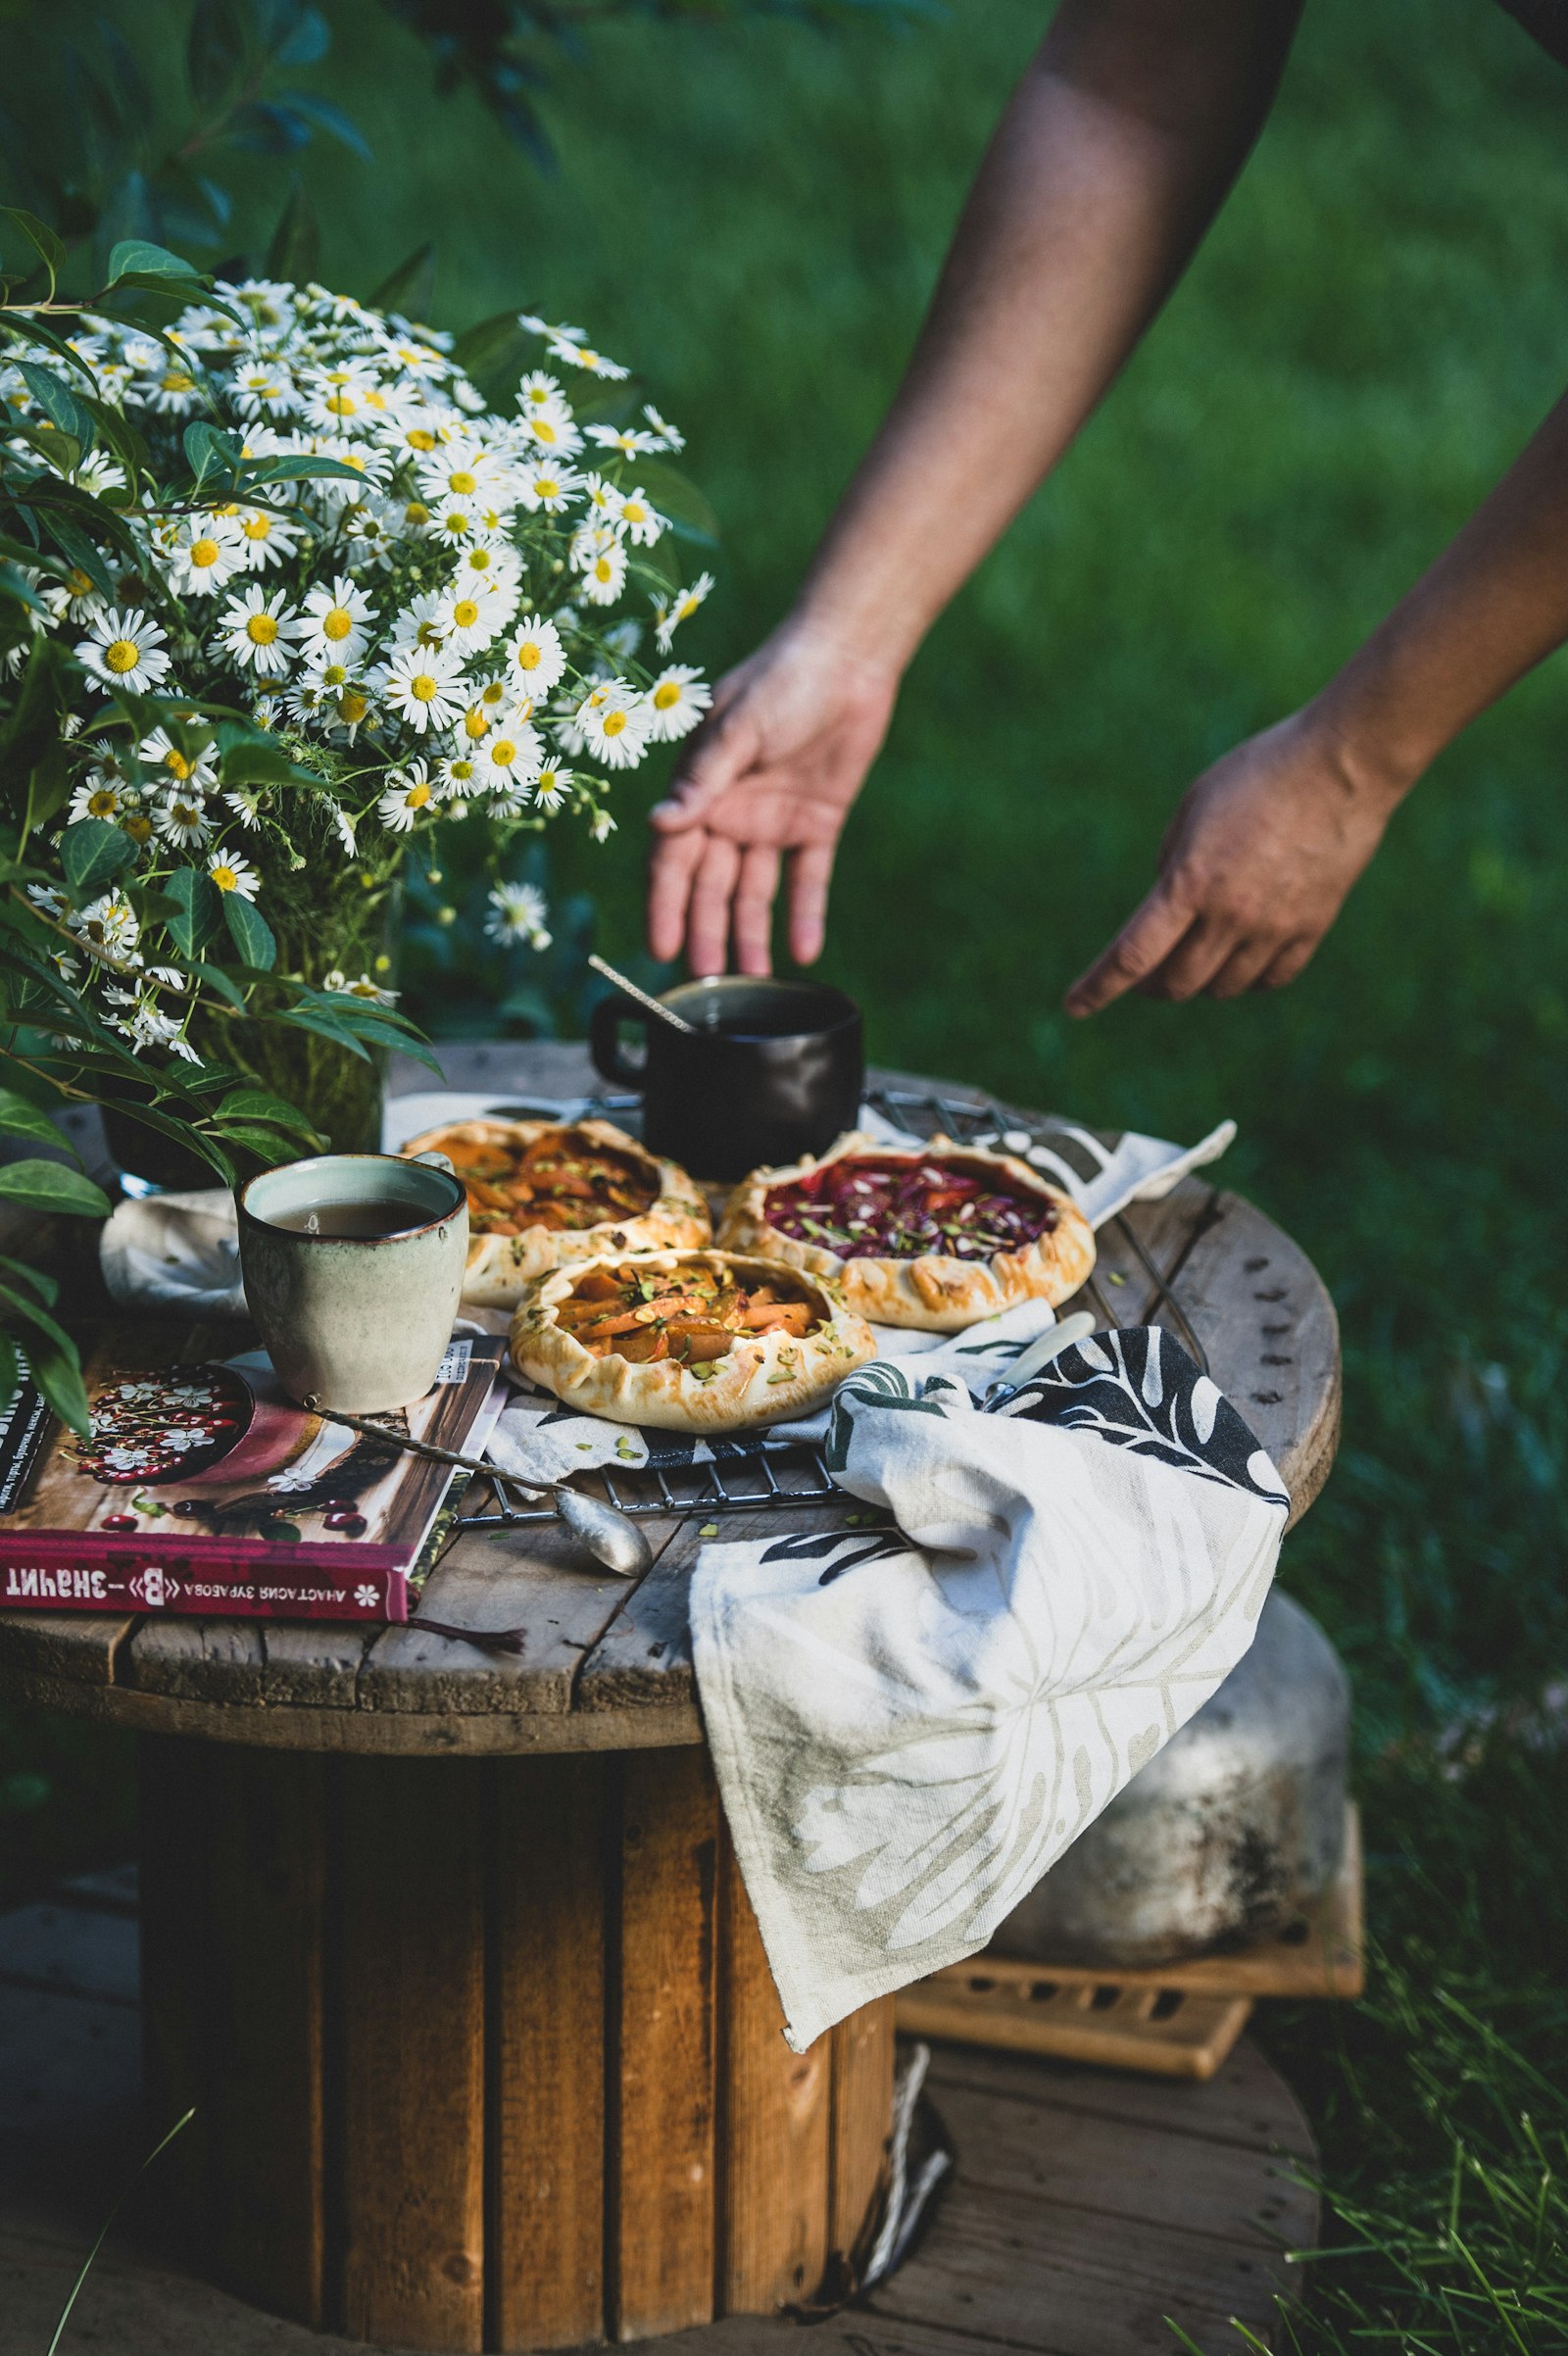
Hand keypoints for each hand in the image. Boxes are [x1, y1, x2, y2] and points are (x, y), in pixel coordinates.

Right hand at [647, 616, 898, 974]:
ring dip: (752, 933)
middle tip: (706, 981)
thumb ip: (703, 782)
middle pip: (711, 886)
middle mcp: (731, 813)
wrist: (846, 658)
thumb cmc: (781, 680)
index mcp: (701, 790)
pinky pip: (807, 878)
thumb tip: (660, 825)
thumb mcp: (738, 730)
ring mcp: (773, 821)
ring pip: (755, 891)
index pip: (673, 860)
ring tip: (754, 979)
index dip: (666, 906)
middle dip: (706, 932)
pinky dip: (805, 913)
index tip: (663, 949)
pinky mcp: (816, 823)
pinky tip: (804, 950)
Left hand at [1065, 710, 1403, 1014]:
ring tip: (1197, 956)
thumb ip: (1171, 865)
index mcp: (1190, 883)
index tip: (1074, 1007)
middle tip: (1147, 973)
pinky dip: (1248, 978)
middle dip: (1153, 985)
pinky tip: (1241, 959)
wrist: (1343, 767)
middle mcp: (1230, 915)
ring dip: (1200, 981)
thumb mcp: (1194, 809)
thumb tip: (1164, 910)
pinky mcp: (1311, 928)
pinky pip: (1271, 978)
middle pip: (1177, 983)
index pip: (1132, 956)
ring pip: (1223, 988)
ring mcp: (1274, 927)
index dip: (1099, 987)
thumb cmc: (1259, 774)